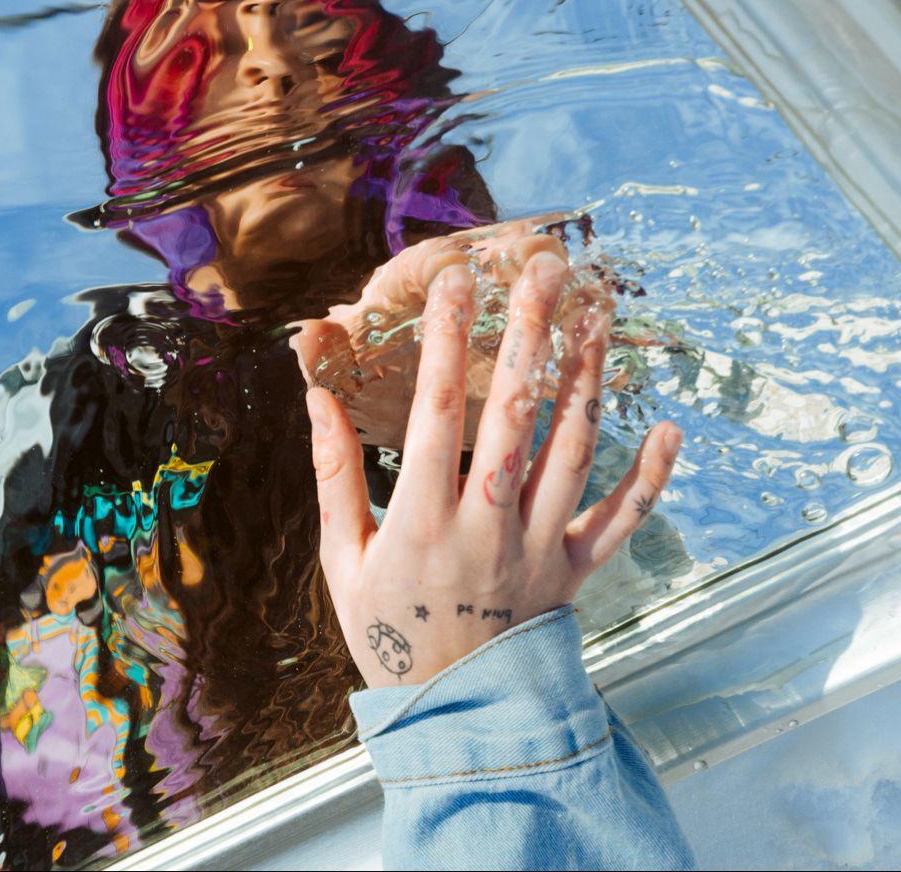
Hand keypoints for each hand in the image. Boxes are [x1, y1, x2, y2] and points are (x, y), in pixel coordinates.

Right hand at [306, 252, 681, 686]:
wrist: (451, 713)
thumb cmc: (388, 630)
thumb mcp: (342, 556)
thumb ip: (333, 474)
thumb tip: (316, 396)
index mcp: (422, 520)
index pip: (431, 410)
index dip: (441, 340)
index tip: (452, 281)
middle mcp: (487, 527)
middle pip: (514, 417)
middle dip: (528, 336)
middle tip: (542, 272)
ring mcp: (540, 549)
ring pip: (574, 453)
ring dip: (586, 381)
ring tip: (595, 317)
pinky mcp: (577, 572)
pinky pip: (622, 521)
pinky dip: (651, 477)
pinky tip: (670, 427)